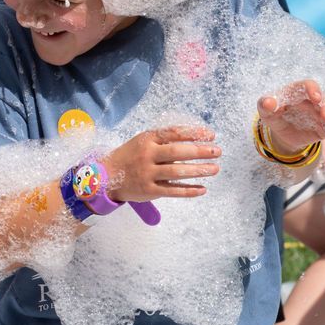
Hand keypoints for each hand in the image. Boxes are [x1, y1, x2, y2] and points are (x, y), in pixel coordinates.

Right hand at [102, 126, 219, 201]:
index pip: (174, 133)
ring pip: (177, 172)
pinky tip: (202, 189)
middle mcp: (148, 155)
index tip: (211, 135)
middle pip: (177, 152)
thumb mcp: (142, 141)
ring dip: (198, 171)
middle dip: (200, 151)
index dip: (194, 133)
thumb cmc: (130, 156)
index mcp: (148, 139)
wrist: (106, 176)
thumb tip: (194, 139)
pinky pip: (172, 191)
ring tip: (214, 169)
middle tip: (217, 151)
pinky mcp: (149, 191)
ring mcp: (148, 174)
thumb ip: (163, 140)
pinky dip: (188, 191)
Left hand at [257, 79, 324, 161]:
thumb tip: (268, 102)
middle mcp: (314, 101)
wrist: (281, 133)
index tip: (315, 98)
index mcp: (299, 92)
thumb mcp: (266, 111)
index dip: (313, 90)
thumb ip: (265, 104)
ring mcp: (322, 115)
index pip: (308, 85)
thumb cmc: (273, 114)